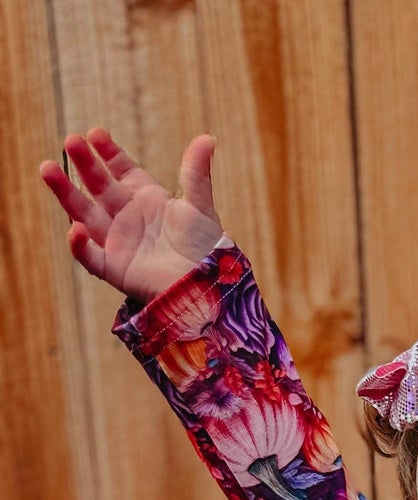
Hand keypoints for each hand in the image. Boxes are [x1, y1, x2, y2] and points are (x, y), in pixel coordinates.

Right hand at [40, 126, 222, 304]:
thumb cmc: (207, 250)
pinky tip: (74, 229)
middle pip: (99, 186)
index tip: (95, 134)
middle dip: (84, 164)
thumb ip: (195, 174)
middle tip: (71, 141)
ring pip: (84, 214)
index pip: (122, 170)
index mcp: (148, 200)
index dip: (108, 152)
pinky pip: (90, 257)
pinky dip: (79, 245)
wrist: (210, 288)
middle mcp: (128, 218)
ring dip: (65, 193)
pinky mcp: (115, 269)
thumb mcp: (200, 207)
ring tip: (47, 169)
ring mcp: (119, 243)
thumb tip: (207, 138)